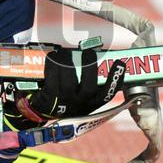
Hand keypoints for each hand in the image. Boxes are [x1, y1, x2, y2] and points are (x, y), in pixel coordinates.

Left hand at [8, 48, 124, 128]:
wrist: (43, 111)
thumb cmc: (65, 97)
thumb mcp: (80, 95)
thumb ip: (88, 80)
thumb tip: (93, 54)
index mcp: (91, 102)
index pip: (108, 94)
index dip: (116, 79)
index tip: (120, 63)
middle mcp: (80, 104)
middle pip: (89, 87)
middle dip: (89, 67)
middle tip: (88, 52)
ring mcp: (65, 102)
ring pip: (69, 82)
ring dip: (67, 63)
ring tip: (65, 52)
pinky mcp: (49, 98)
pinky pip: (52, 79)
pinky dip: (52, 65)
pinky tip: (53, 57)